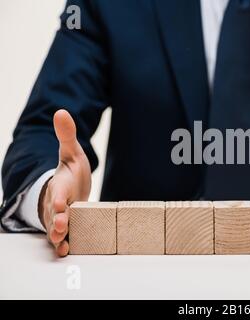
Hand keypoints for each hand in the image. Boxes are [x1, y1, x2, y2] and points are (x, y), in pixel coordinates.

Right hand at [38, 109, 90, 256]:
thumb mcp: (71, 152)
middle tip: (60, 226)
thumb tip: (61, 111)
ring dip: (57, 235)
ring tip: (60, 242)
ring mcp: (60, 215)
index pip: (57, 191)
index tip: (60, 202)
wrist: (69, 186)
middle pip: (53, 213)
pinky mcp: (67, 225)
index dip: (58, 196)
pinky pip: (63, 236)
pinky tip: (66, 250)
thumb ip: (66, 135)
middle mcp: (57, 202)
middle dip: (56, 219)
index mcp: (60, 184)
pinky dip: (63, 243)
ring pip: (55, 227)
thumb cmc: (70, 170)